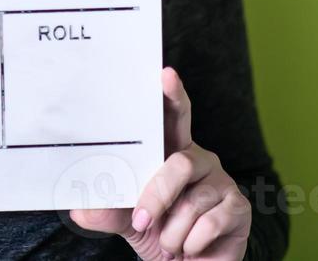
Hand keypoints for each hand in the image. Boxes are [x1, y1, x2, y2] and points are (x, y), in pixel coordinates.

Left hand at [70, 67, 251, 259]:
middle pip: (178, 164)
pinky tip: (193, 247)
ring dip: (173, 231)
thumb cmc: (158, 231)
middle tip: (142, 219)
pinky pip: (212, 221)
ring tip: (171, 240)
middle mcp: (198, 160)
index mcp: (170, 152)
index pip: (172, 117)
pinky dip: (193, 242)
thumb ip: (106, 211)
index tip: (166, 75)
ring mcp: (221, 181)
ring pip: (192, 201)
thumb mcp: (126, 219)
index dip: (172, 95)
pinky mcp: (239, 207)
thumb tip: (78, 209)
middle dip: (157, 196)